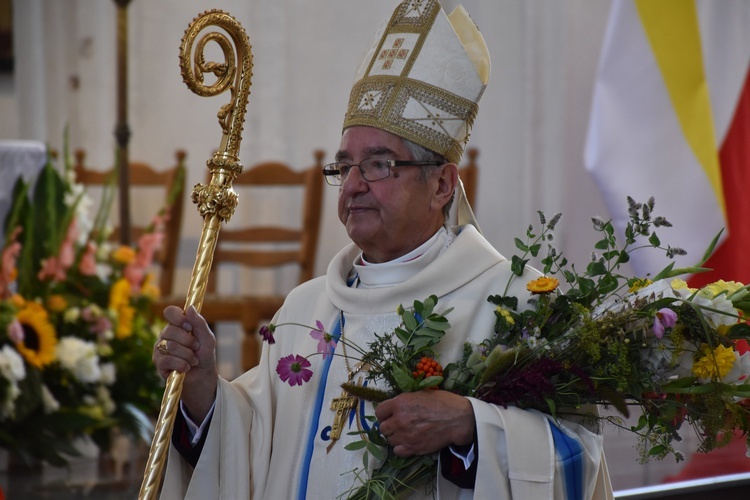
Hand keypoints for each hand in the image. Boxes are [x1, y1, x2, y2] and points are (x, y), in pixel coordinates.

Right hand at [153, 305, 217, 421]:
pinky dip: (181, 364)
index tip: (189, 327)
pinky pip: (166, 360)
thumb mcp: (207, 338)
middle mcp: (166, 334)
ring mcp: (160, 348)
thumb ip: (199, 323)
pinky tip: (186, 368)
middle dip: (188, 341)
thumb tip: (189, 308)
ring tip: (193, 360)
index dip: (179, 318)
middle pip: (170, 330)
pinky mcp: (158, 363)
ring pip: (170, 346)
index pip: (170, 312)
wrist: (203, 376)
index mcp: (177, 325)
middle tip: (196, 348)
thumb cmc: (204, 354)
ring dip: (187, 355)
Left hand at [374, 390, 474, 456]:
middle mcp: (399, 420)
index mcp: (400, 403)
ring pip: (390, 440)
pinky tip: (409, 443)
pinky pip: (397, 451)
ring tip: (407, 434)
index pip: (379, 411)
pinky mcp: (413, 448)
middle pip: (383, 428)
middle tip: (399, 425)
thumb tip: (396, 406)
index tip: (390, 415)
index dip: (384, 414)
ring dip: (396, 437)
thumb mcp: (421, 393)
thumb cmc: (443, 402)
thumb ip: (405, 400)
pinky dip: (401, 448)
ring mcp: (405, 435)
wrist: (459, 419)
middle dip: (389, 426)